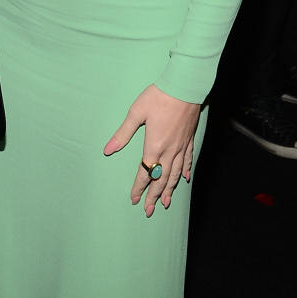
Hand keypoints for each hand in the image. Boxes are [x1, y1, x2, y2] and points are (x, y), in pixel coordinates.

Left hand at [103, 84, 200, 216]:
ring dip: (169, 189)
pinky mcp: (189, 140)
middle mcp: (169, 150)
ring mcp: (181, 146)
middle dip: (154, 195)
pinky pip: (188, 161)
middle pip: (161, 178)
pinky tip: (185, 180)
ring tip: (165, 202)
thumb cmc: (158, 97)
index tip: (135, 199)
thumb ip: (123, 133)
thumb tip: (108, 149)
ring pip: (175, 174)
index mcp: (154, 146)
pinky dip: (185, 172)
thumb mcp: (136, 113)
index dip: (139, 187)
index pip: (146, 172)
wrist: (184, 87)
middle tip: (149, 210)